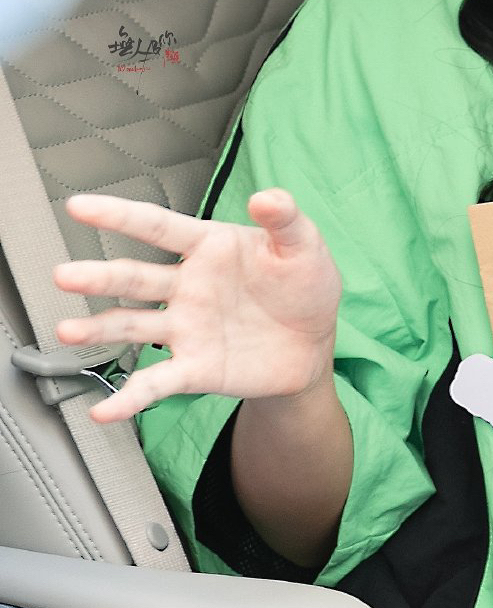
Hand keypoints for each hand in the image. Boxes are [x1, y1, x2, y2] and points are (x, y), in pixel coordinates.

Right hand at [53, 189, 342, 424]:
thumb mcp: (304, 246)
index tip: (79, 206)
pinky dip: (128, 398)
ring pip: (132, 325)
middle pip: (133, 278)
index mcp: (209, 247)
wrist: (313, 345)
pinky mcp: (193, 368)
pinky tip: (104, 410)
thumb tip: (268, 197)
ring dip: (99, 329)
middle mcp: (187, 286)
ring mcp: (185, 328)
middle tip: (64, 275)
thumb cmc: (304, 286)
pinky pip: (154, 383)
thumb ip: (286, 219)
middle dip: (97, 276)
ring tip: (68, 332)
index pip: (158, 226)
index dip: (119, 214)